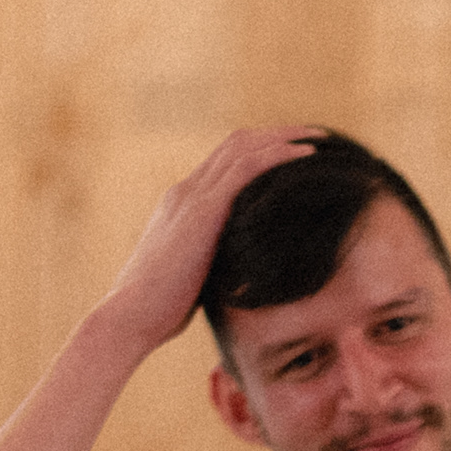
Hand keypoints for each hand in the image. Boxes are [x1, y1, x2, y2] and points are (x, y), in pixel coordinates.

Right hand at [92, 126, 327, 351]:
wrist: (132, 316)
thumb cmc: (161, 311)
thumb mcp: (195, 278)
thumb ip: (216, 263)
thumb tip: (242, 276)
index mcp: (183, 205)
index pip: (224, 162)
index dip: (260, 151)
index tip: (294, 155)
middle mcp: (186, 191)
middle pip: (236, 144)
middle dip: (277, 134)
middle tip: (315, 135)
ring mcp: (192, 196)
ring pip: (243, 147)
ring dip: (284, 137)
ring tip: (319, 138)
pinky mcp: (202, 210)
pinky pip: (245, 168)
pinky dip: (277, 156)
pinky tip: (305, 156)